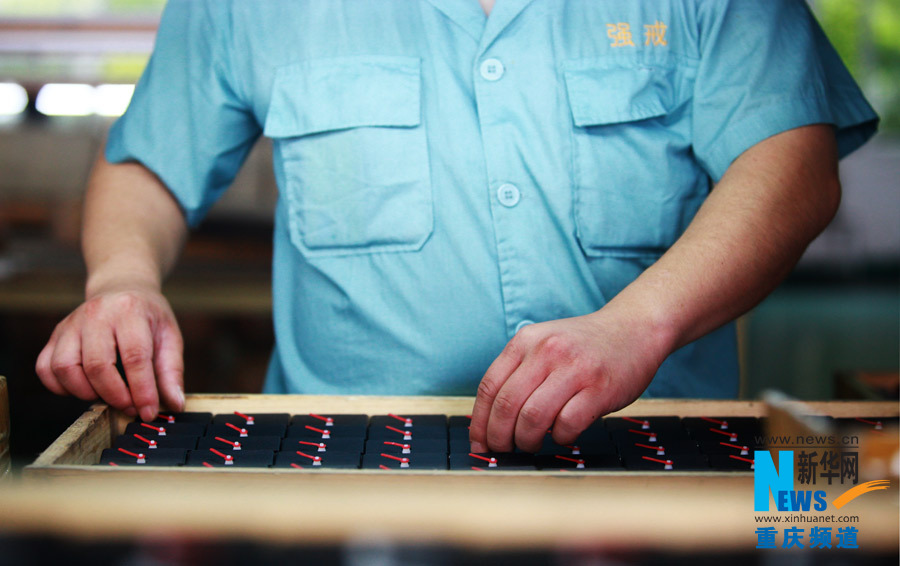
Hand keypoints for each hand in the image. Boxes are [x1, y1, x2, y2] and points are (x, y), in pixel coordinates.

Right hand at [35, 283, 184, 421]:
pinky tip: (84, 389)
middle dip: (115, 396)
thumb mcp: (169, 336)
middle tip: (130, 407)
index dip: (141, 390)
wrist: (121, 288)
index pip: (134, 357)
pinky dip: (61, 387)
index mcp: (130, 311)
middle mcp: (96, 314)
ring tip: (107, 396)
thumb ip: (171, 371)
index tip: (148, 412)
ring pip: (65, 368)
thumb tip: (175, 403)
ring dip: (86, 393)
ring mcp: (71, 324)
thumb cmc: (147, 316)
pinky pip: (46, 368)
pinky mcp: (55, 335)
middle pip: (97, 366)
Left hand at [469, 310, 667, 452]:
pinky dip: (560, 438)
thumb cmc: (585, 346)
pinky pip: (567, 424)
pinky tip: (563, 434)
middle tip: (504, 450)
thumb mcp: (544, 343)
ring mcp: (574, 369)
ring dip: (527, 440)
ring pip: (533, 418)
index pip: (489, 387)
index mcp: (526, 341)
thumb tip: (490, 420)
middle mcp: (547, 351)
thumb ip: (519, 372)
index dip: (480, 422)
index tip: (479, 443)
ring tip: (532, 444)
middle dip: (500, 437)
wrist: (634, 329)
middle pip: (507, 405)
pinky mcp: (599, 388)